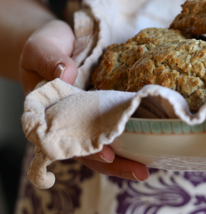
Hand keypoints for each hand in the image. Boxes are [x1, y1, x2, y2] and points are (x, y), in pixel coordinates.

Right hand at [20, 19, 148, 180]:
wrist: (62, 41)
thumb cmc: (46, 48)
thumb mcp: (41, 48)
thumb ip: (49, 60)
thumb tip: (66, 74)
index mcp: (53, 117)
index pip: (69, 142)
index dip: (88, 151)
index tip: (107, 155)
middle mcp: (76, 123)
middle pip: (94, 151)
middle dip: (117, 163)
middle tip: (140, 172)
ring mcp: (95, 118)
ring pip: (112, 144)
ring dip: (131, 155)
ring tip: (150, 167)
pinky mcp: (112, 108)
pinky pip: (125, 124)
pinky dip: (139, 133)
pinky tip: (157, 141)